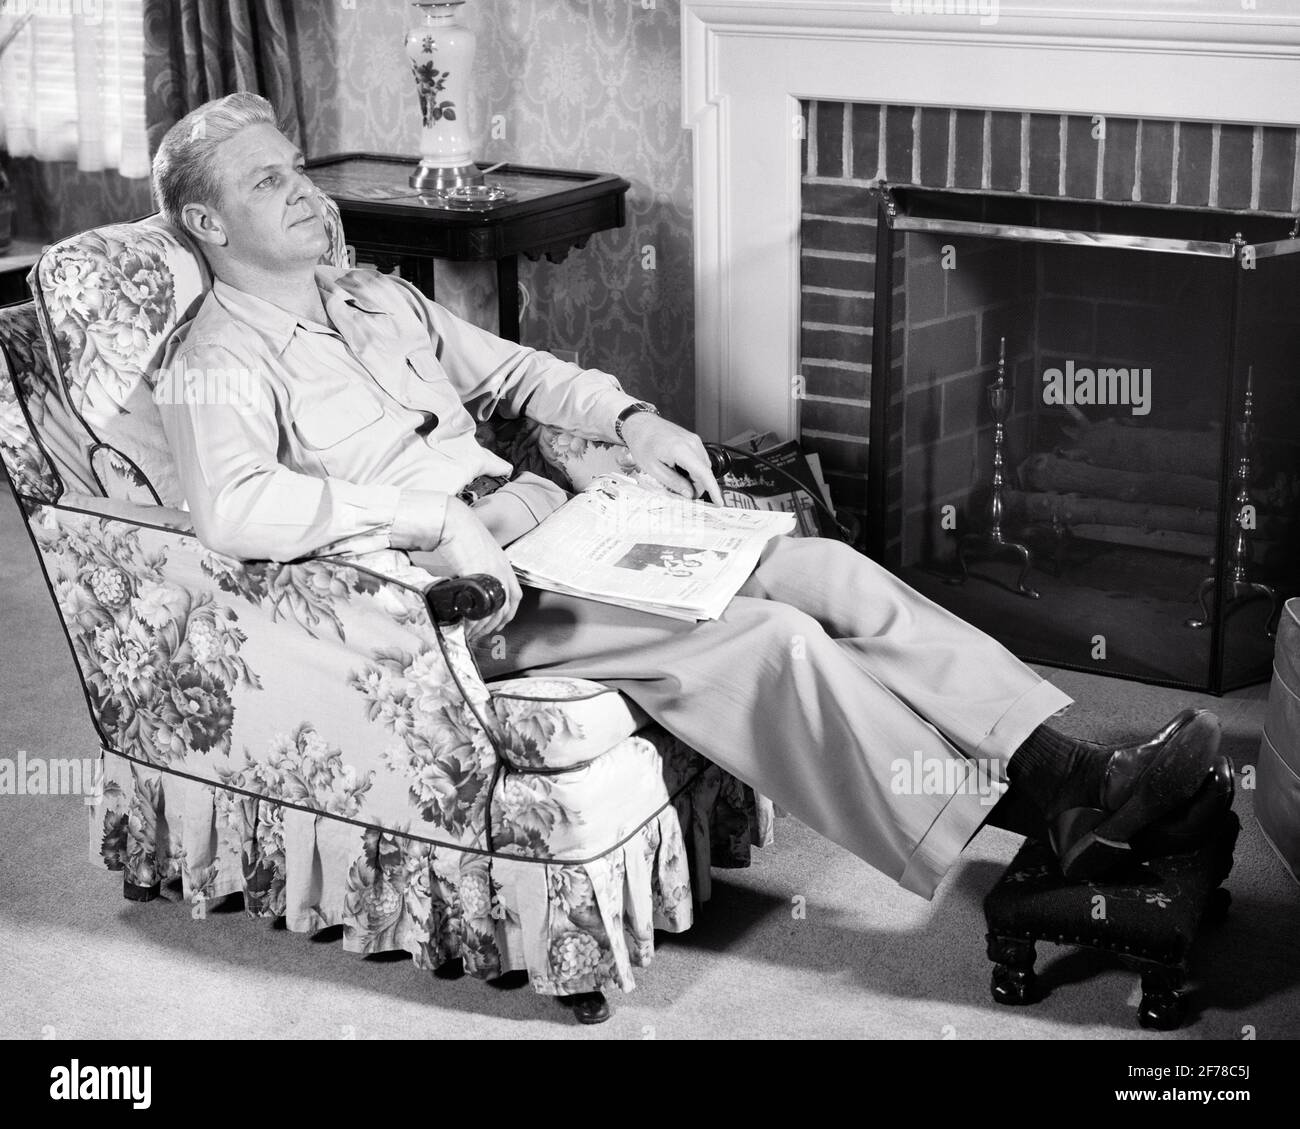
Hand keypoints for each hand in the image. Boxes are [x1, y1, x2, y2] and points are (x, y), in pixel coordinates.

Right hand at [434, 496, 522, 640]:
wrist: (453, 521)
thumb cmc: (461, 534)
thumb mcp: (478, 553)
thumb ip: (480, 570)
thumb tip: (472, 588)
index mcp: (504, 565)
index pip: (515, 597)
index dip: (507, 615)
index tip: (496, 625)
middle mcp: (503, 570)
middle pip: (506, 607)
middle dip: (494, 625)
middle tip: (480, 634)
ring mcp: (493, 573)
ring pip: (495, 610)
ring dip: (483, 625)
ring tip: (470, 632)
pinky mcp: (480, 574)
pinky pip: (481, 603)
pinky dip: (474, 618)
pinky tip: (466, 623)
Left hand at [620, 411, 722, 503]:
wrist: (640, 423)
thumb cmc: (642, 442)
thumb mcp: (653, 468)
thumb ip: (673, 482)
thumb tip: (688, 493)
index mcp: (681, 450)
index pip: (704, 473)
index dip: (713, 490)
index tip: (719, 502)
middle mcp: (692, 443)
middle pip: (705, 472)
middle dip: (697, 486)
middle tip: (683, 494)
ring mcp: (694, 440)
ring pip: (703, 466)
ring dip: (695, 478)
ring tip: (677, 478)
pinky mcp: (692, 439)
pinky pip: (699, 459)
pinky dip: (694, 469)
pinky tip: (680, 470)